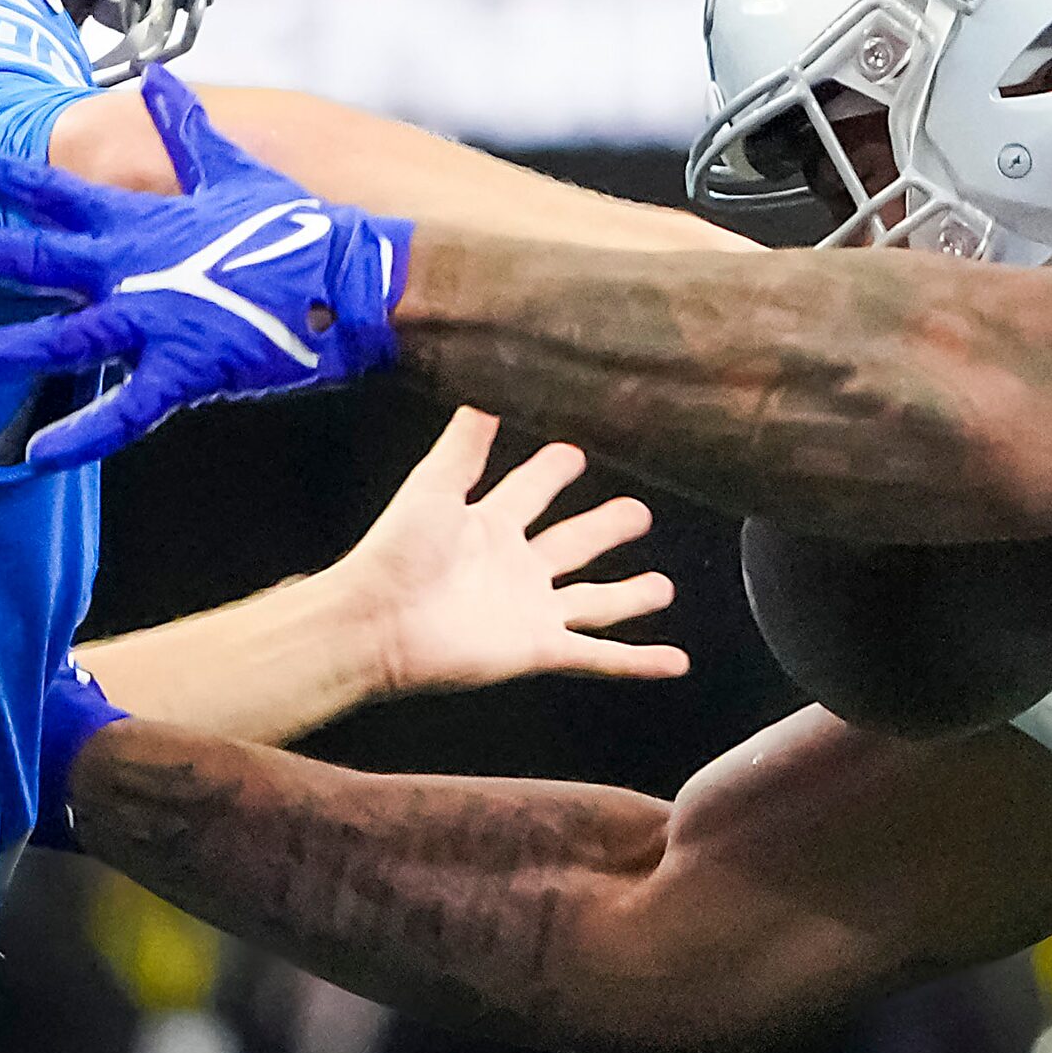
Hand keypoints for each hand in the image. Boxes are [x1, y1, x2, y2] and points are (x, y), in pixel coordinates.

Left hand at [0, 70, 410, 468]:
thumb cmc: (299, 229)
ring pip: (58, 338)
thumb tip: (160, 80)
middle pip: (30, 256)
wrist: (354, 283)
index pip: (47, 190)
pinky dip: (81, 436)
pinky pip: (122, 410)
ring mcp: (154, 319)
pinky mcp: (185, 369)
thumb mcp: (235, 169)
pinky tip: (39, 458)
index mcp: (138, 220)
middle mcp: (132, 267)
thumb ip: (186, 129)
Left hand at [330, 408, 687, 696]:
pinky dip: (637, 662)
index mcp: (489, 524)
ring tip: (664, 588)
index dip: (553, 470)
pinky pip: (598, 656)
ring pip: (594, 602)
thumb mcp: (435, 485)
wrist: (379, 624)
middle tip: (639, 512)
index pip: (531, 490)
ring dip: (629, 597)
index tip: (577, 451)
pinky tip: (673, 662)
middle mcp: (515, 567)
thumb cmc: (397, 553)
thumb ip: (466, 444)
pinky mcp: (539, 648)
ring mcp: (531, 610)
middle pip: (573, 543)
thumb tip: (484, 390)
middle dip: (605, 528)